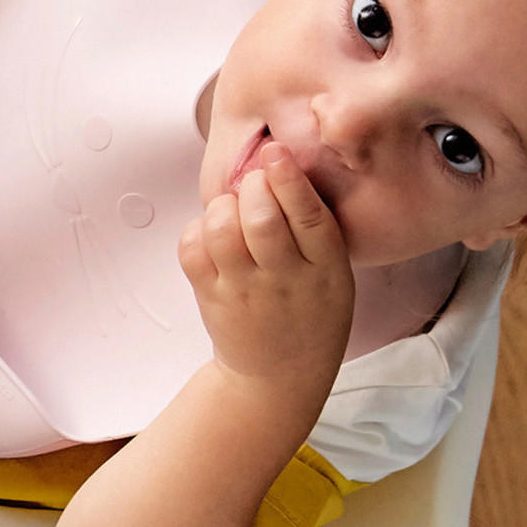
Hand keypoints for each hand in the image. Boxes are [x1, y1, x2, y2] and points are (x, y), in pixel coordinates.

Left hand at [177, 142, 352, 395]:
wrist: (279, 375)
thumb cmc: (308, 311)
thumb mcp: (333, 274)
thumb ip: (312, 227)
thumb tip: (275, 164)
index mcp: (328, 270)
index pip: (310, 218)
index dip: (289, 180)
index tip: (275, 151)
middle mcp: (286, 280)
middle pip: (261, 219)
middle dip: (253, 186)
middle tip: (254, 183)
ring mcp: (244, 290)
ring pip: (222, 230)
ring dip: (223, 206)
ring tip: (233, 209)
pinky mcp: (210, 296)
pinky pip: (193, 248)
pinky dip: (198, 228)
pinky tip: (215, 233)